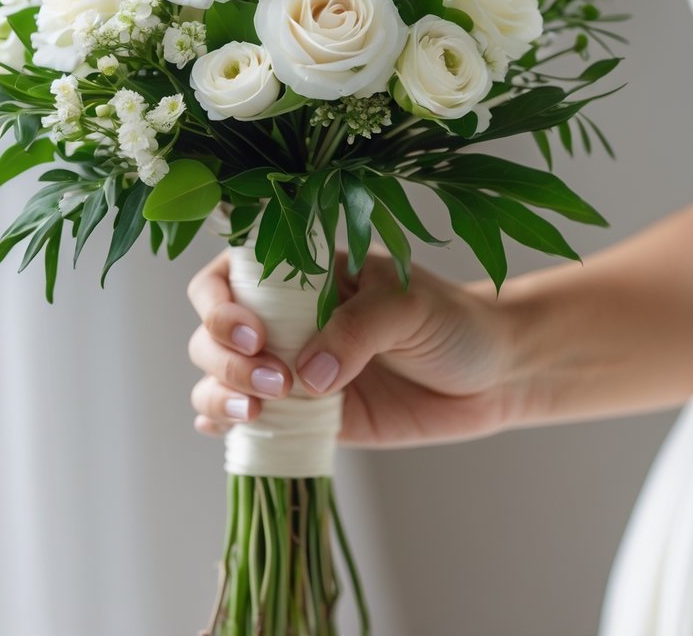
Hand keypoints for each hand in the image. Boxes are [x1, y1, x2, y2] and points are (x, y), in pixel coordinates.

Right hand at [187, 247, 521, 447]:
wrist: (494, 374)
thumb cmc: (453, 321)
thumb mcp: (408, 306)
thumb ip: (358, 330)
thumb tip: (306, 377)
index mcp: (303, 275)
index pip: (230, 275)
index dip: (221, 303)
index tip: (254, 333)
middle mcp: (286, 320)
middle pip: (212, 332)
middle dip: (225, 358)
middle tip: (274, 382)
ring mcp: (292, 370)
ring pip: (218, 378)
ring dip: (219, 395)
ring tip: (257, 413)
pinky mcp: (307, 418)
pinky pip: (249, 422)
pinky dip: (223, 427)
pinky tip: (230, 431)